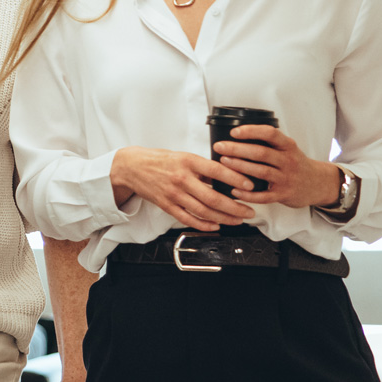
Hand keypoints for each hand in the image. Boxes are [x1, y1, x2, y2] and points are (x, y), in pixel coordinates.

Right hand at [111, 147, 254, 230]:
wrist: (131, 167)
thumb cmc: (159, 160)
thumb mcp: (182, 156)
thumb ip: (202, 166)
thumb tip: (226, 175)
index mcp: (187, 161)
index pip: (216, 171)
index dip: (235, 179)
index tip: (249, 185)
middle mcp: (181, 178)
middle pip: (213, 197)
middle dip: (235, 207)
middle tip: (249, 211)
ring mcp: (173, 194)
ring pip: (203, 211)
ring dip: (224, 218)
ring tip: (237, 219)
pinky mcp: (166, 205)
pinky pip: (188, 219)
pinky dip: (204, 224)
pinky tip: (215, 225)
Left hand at [215, 125, 340, 208]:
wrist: (318, 184)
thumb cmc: (295, 163)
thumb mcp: (287, 148)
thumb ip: (268, 143)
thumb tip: (235, 136)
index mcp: (288, 146)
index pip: (270, 133)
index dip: (251, 131)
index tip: (233, 132)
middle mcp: (289, 160)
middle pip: (261, 153)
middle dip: (237, 149)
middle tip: (219, 147)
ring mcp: (287, 178)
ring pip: (261, 171)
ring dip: (240, 167)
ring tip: (223, 162)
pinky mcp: (284, 194)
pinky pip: (264, 196)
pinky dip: (248, 194)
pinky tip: (234, 191)